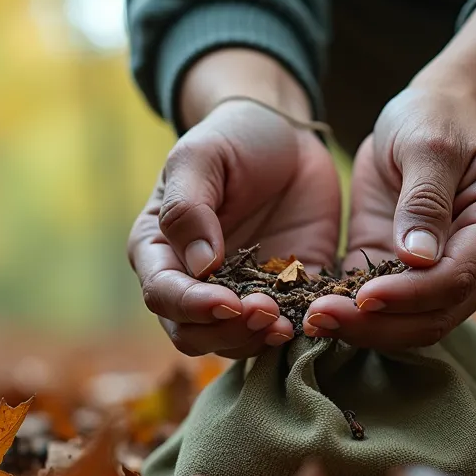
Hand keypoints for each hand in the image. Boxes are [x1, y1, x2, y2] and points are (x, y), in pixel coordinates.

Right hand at [129, 99, 341, 356]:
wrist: (286, 135)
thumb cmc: (231, 138)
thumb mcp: (202, 156)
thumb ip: (189, 206)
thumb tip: (200, 265)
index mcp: (160, 250)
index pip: (163, 295)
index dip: (192, 307)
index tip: (227, 301)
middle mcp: (193, 282)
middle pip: (194, 333)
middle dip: (227, 331)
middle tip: (265, 313)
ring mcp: (239, 293)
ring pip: (235, 341)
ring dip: (258, 340)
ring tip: (288, 323)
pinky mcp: (285, 295)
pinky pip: (286, 326)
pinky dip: (296, 331)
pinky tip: (315, 320)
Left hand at [301, 88, 475, 347]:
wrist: (441, 113)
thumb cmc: (440, 117)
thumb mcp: (429, 143)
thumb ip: (424, 200)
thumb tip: (418, 260)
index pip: (456, 278)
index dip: (409, 295)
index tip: (361, 297)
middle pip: (436, 315)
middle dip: (379, 324)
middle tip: (320, 318)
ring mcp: (457, 277)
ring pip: (414, 325)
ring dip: (364, 329)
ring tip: (313, 321)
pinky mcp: (418, 280)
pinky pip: (391, 312)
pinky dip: (358, 318)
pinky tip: (320, 315)